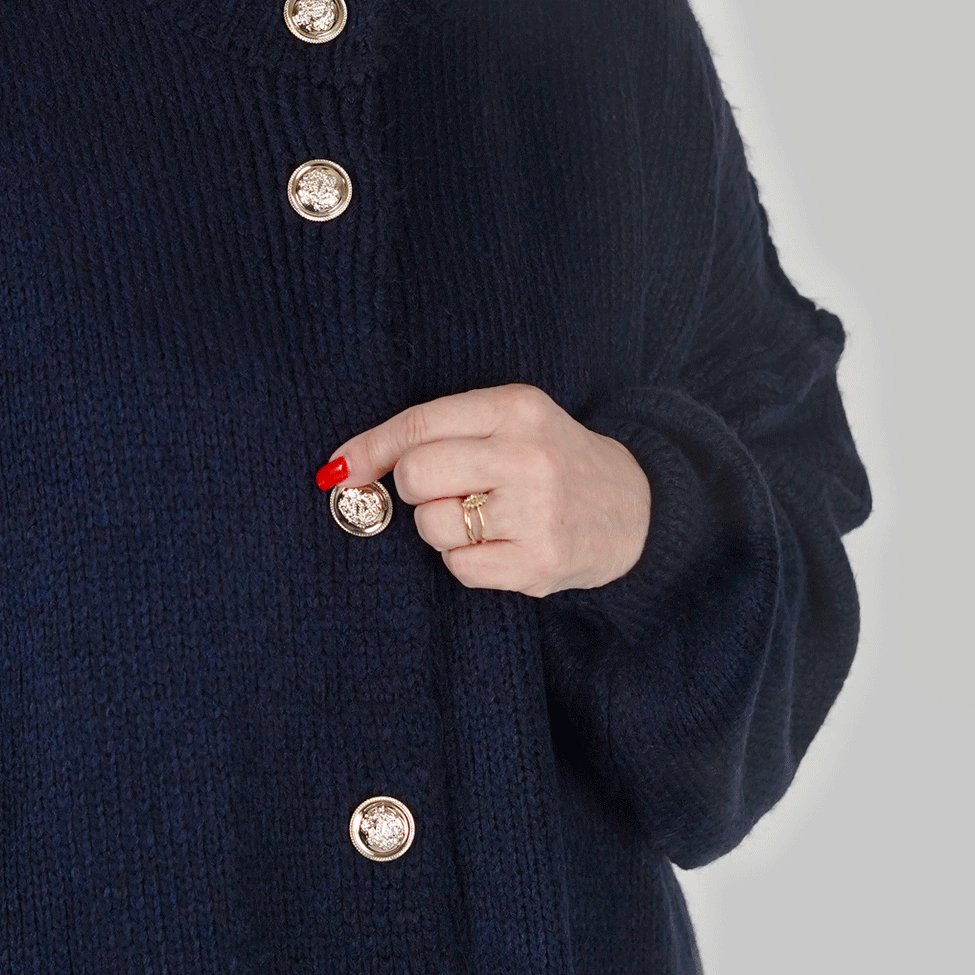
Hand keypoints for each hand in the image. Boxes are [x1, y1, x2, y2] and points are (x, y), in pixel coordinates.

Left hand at [323, 384, 651, 595]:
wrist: (635, 508)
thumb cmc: (551, 459)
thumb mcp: (509, 421)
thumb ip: (438, 432)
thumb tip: (344, 468)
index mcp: (516, 407)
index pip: (419, 425)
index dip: (369, 449)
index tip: (339, 469)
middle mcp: (528, 455)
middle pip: (417, 475)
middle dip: (415, 489)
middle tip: (448, 490)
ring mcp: (536, 511)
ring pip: (432, 525)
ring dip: (442, 528)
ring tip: (484, 518)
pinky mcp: (539, 563)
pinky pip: (458, 567)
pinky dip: (466, 560)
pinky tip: (501, 545)